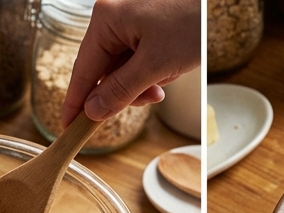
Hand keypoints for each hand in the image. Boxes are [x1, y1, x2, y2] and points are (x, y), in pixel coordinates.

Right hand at [62, 0, 200, 125]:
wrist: (215, 3)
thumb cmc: (190, 21)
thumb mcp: (155, 64)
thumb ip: (121, 90)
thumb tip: (93, 111)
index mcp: (105, 21)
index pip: (82, 71)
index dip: (76, 103)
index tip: (68, 129)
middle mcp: (111, 20)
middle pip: (104, 74)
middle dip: (128, 91)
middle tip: (153, 95)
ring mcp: (126, 25)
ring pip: (123, 73)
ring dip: (144, 83)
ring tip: (167, 76)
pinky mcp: (142, 30)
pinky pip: (137, 63)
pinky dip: (152, 73)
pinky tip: (169, 68)